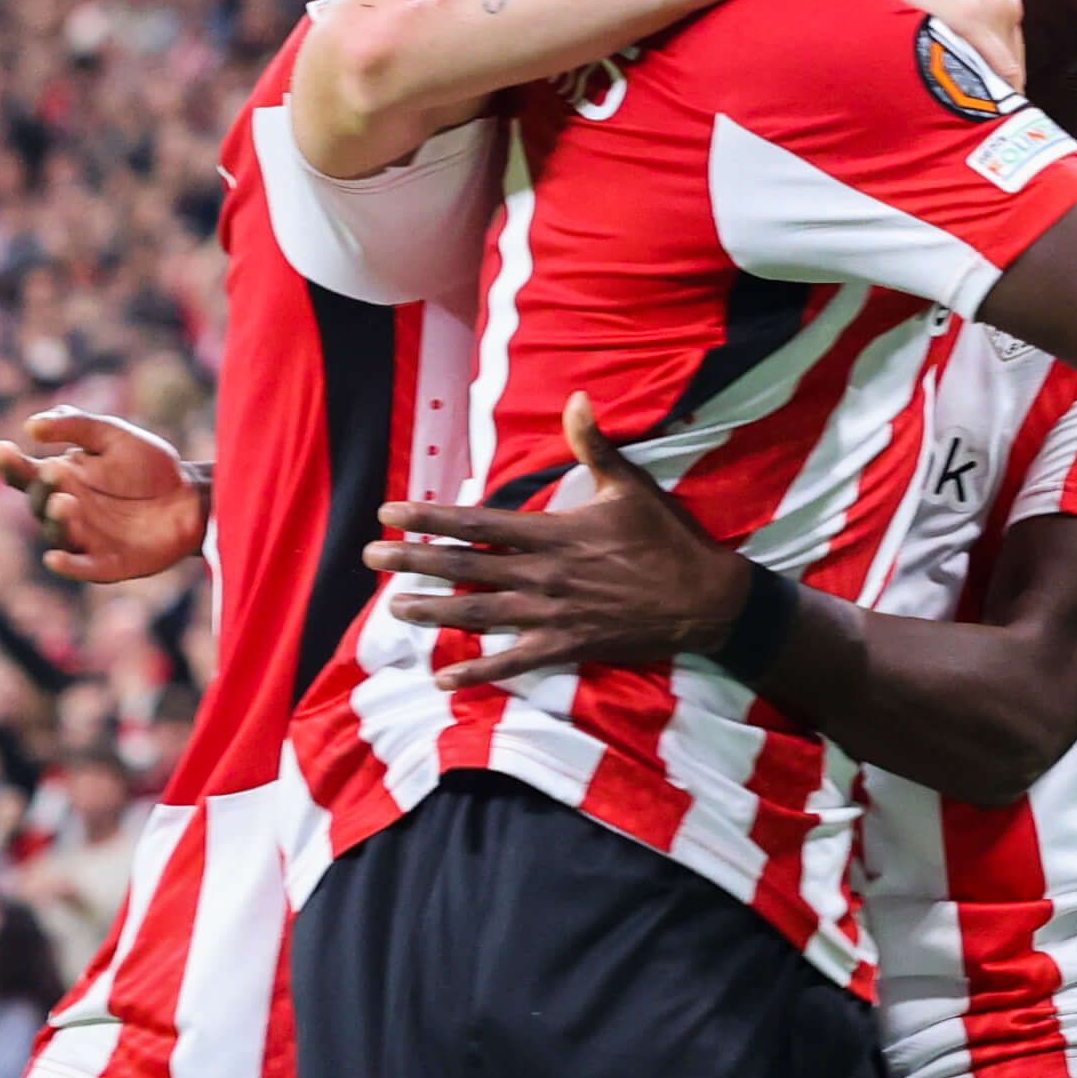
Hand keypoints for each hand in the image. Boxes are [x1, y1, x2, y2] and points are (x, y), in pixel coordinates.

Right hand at [0, 408, 206, 584]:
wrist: (191, 497)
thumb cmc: (148, 466)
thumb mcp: (113, 435)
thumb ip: (75, 425)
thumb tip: (31, 426)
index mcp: (62, 479)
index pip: (25, 473)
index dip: (10, 463)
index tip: (2, 448)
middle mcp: (67, 510)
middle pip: (39, 503)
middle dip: (42, 489)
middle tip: (53, 472)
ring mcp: (87, 539)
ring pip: (60, 534)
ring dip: (57, 521)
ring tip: (63, 502)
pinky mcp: (110, 563)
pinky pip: (84, 568)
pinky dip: (69, 566)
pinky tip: (55, 559)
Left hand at [379, 397, 753, 689]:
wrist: (705, 601)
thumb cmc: (668, 540)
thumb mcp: (632, 487)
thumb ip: (595, 446)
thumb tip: (576, 399)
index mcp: (554, 534)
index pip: (478, 524)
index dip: (430, 518)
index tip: (390, 512)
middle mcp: (544, 576)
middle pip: (465, 569)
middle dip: (414, 562)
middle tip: (371, 556)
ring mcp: (552, 615)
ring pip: (479, 615)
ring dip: (433, 612)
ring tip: (394, 608)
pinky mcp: (567, 647)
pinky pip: (513, 663)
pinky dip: (478, 672)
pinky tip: (443, 678)